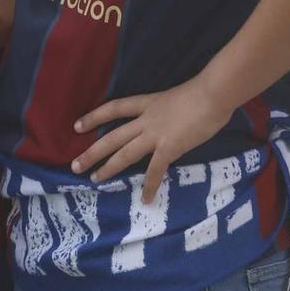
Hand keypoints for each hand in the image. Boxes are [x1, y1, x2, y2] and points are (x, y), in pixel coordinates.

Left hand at [71, 77, 232, 201]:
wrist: (214, 93)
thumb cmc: (203, 90)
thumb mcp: (178, 96)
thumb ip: (170, 110)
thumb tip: (174, 119)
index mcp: (149, 103)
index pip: (115, 108)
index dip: (94, 117)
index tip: (77, 126)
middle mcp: (147, 119)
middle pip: (112, 136)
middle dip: (92, 151)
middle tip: (75, 165)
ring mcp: (156, 134)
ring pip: (124, 153)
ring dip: (108, 167)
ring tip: (94, 179)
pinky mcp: (169, 147)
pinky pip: (155, 171)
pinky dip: (150, 186)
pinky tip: (146, 200)